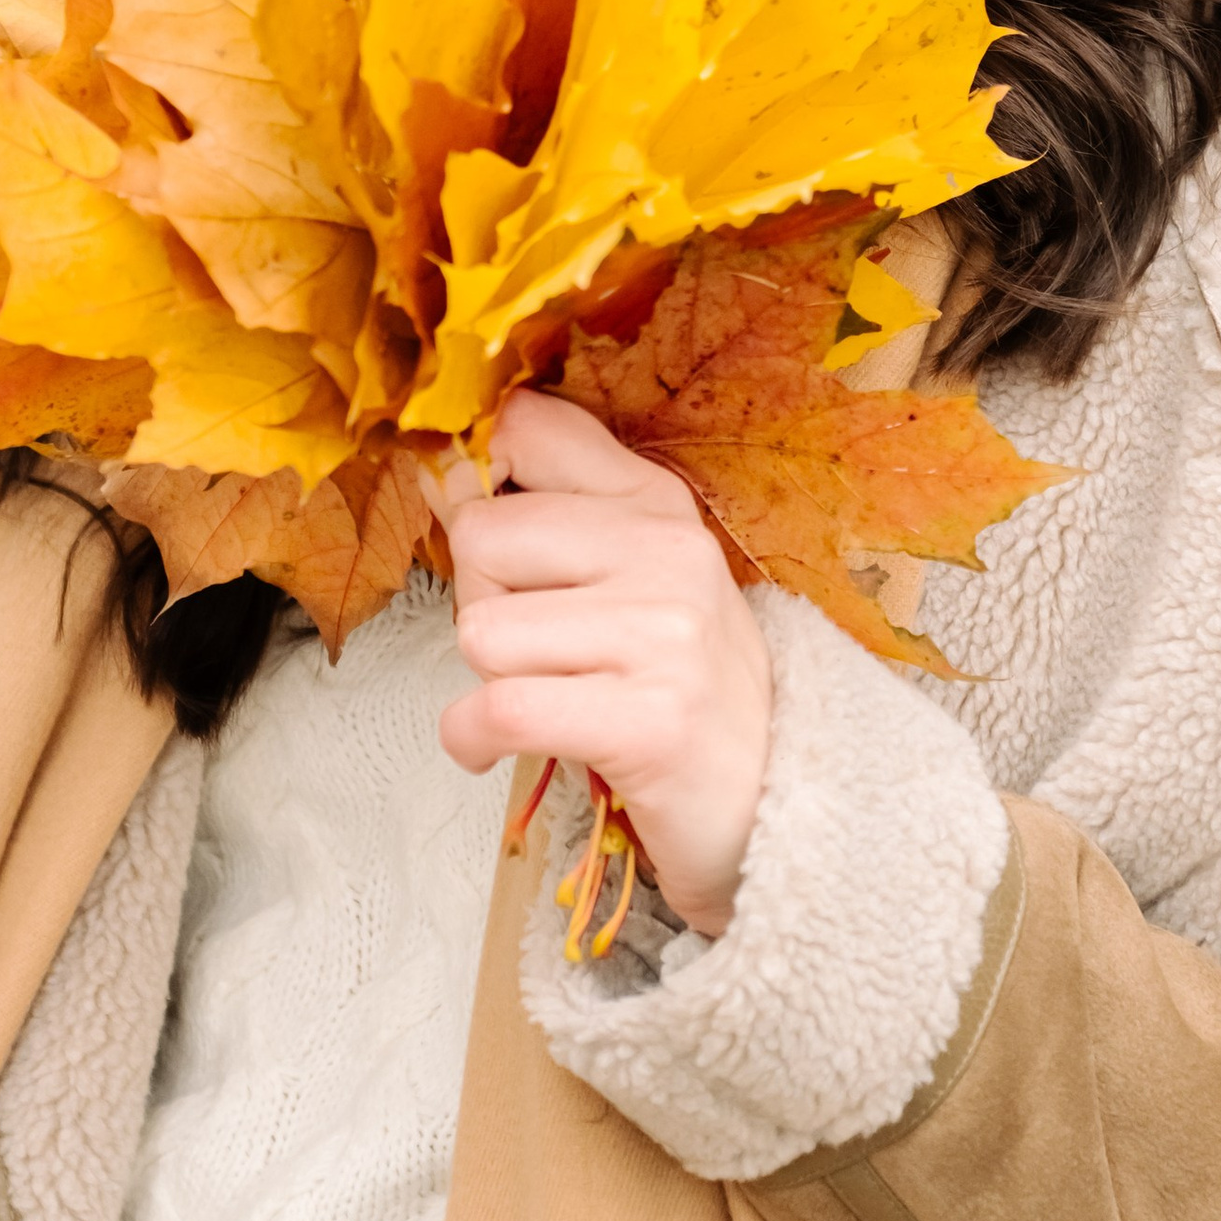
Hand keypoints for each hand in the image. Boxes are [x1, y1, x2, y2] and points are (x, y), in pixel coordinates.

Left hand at [439, 390, 772, 937]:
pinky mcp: (648, 721)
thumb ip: (550, 514)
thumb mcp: (636, 574)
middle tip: (536, 654)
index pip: (530, 427)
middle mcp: (668, 551)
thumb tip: (444, 472)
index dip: (473, 476)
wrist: (776, 792)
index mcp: (658, 502)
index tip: (488, 541)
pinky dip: (472, 739)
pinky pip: (500, 710)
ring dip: (488, 681)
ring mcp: (665, 635)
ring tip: (548, 698)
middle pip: (482, 539)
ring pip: (482, 632)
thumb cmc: (679, 684)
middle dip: (482, 606)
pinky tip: (493, 749)